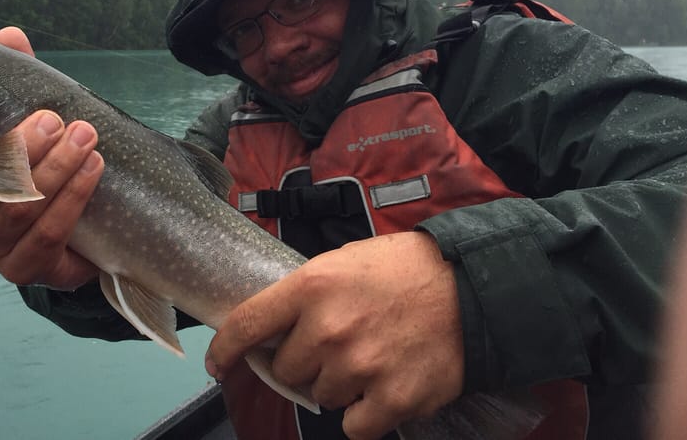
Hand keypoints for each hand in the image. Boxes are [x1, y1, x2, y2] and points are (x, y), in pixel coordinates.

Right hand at [0, 26, 103, 288]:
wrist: (82, 222)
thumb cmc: (40, 159)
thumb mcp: (26, 115)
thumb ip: (13, 79)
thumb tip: (10, 36)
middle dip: (16, 152)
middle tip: (53, 121)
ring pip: (13, 212)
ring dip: (54, 171)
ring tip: (84, 138)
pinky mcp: (23, 268)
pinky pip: (45, 237)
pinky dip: (72, 199)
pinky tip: (93, 169)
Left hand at [205, 232, 463, 439]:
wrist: (469, 286)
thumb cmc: (401, 270)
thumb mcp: (341, 262)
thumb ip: (305, 295)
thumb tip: (271, 329)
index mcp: (311, 287)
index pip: (247, 325)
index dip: (225, 349)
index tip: (218, 363)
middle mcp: (328, 328)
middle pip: (285, 370)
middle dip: (304, 362)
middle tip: (336, 344)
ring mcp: (359, 367)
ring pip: (320, 398)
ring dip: (338, 385)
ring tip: (368, 356)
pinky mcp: (392, 399)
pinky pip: (353, 427)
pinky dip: (364, 413)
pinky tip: (381, 387)